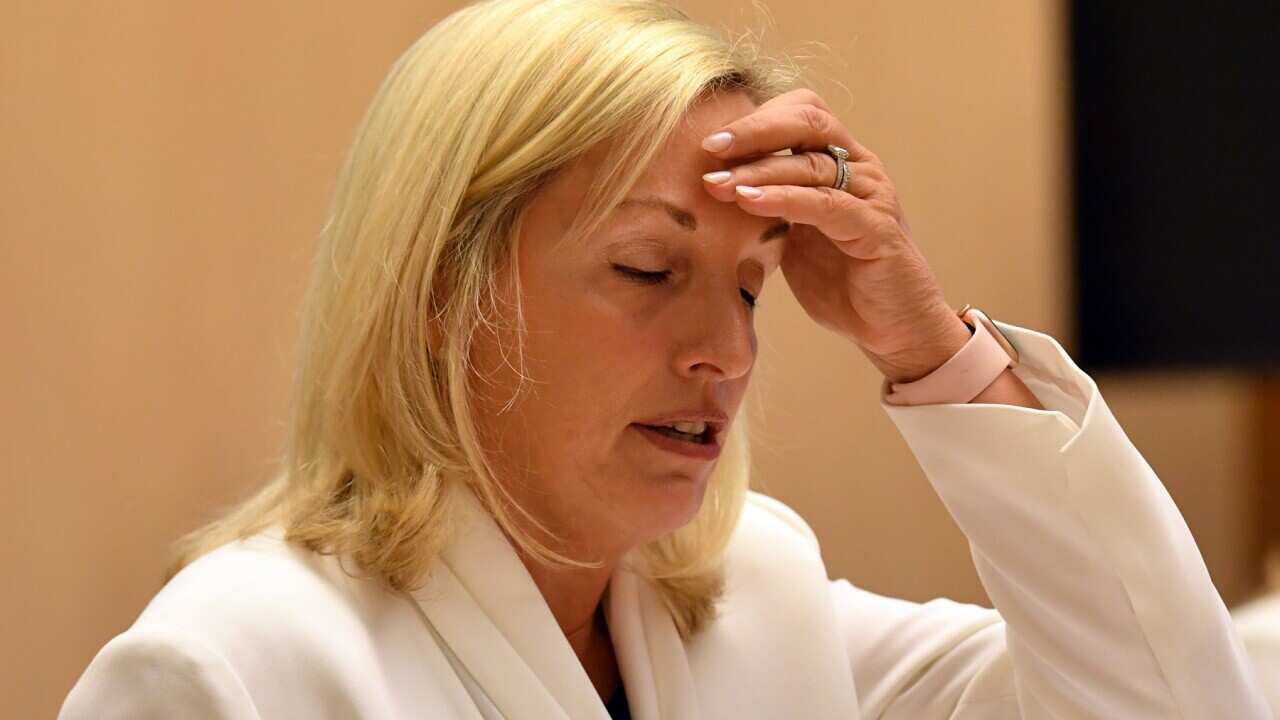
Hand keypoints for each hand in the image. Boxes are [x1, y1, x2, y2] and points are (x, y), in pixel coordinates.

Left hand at [700, 89, 971, 383]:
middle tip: (709, 147)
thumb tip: (706, 192)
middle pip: (808, 121)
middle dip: (754, 130)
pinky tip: (750, 201)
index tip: (708, 140)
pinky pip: (826, 204)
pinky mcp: (877, 228)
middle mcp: (861, 168)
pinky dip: (784, 199)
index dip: (756, 118)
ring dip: (758, 170)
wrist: (891, 328)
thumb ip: (765, 209)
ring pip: (812, 163)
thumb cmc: (840, 282)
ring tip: (716, 183)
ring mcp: (872, 195)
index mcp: (840, 162)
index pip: (801, 113)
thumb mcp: (792, 238)